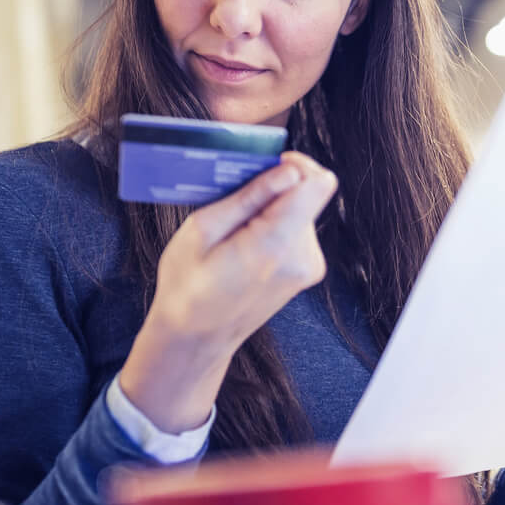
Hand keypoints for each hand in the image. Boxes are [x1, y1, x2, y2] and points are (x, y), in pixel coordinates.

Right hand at [118, 152, 337, 430]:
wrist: (196, 339)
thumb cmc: (187, 285)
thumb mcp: (203, 230)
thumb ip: (250, 196)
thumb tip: (289, 169)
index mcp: (275, 245)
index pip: (317, 185)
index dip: (297, 165)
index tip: (267, 164)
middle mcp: (302, 257)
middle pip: (307, 195)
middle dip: (275, 189)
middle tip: (235, 200)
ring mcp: (308, 268)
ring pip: (301, 211)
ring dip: (273, 209)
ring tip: (235, 229)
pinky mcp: (307, 271)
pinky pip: (298, 230)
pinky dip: (276, 227)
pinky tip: (246, 242)